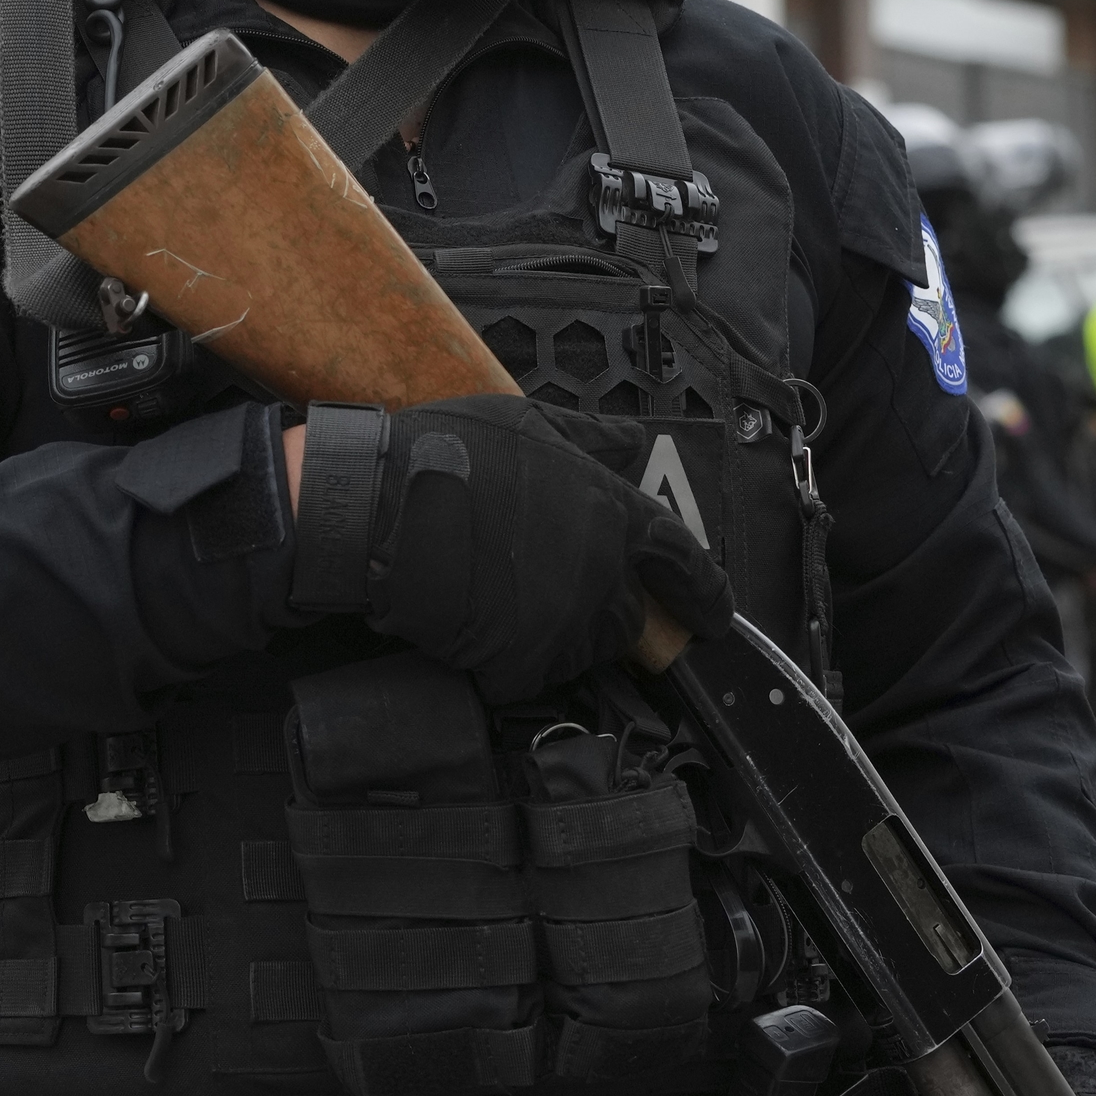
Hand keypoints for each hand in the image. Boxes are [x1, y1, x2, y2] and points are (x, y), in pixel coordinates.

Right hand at [307, 396, 734, 704]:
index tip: (714, 613)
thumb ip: (593, 438)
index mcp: (614, 513)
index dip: (704, 591)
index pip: (683, 562)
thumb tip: (632, 443)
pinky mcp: (521, 663)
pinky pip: (531, 675)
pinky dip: (510, 660)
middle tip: (556, 588)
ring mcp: (563, 623)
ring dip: (561, 633)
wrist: (381, 509)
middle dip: (606, 608)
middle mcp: (601, 573)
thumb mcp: (531, 420)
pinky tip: (479, 625)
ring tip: (509, 599)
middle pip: (631, 616)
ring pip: (584, 648)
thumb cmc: (450, 454)